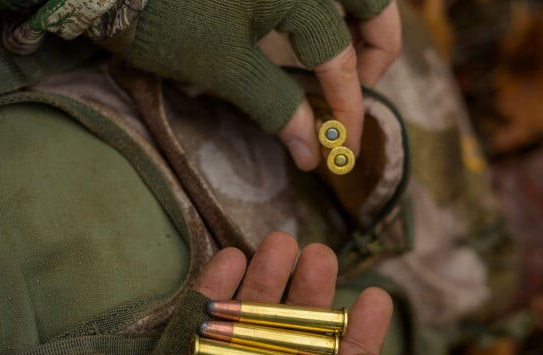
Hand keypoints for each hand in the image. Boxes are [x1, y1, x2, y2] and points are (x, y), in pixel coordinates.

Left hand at [121, 0, 399, 171]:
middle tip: (359, 84)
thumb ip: (276, 105)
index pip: (339, 56)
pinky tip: (311, 37)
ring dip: (355, 25)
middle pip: (373, 2)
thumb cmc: (166, 18)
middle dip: (376, 48)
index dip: (346, 108)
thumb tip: (313, 153)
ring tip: (343, 60)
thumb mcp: (224, 67)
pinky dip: (324, 16)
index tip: (340, 149)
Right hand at [194, 232, 392, 354]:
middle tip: (319, 253)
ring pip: (242, 325)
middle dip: (307, 295)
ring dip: (261, 282)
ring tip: (279, 242)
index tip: (375, 296)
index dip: (357, 337)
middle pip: (289, 340)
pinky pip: (191, 326)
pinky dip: (209, 292)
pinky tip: (230, 258)